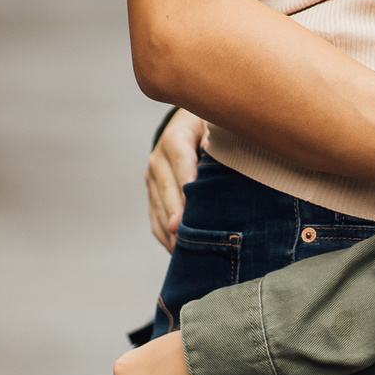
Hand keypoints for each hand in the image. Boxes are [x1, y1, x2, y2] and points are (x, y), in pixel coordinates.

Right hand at [146, 110, 205, 249]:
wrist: (190, 125)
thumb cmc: (211, 126)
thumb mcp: (215, 124)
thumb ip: (218, 137)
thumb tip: (221, 151)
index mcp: (175, 138)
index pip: (182, 161)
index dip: (186, 181)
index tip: (190, 200)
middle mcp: (159, 160)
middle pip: (167, 188)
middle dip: (174, 210)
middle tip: (180, 230)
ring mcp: (153, 179)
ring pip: (159, 207)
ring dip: (168, 228)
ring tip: (181, 249)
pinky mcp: (153, 195)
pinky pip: (155, 218)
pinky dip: (164, 235)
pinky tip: (176, 251)